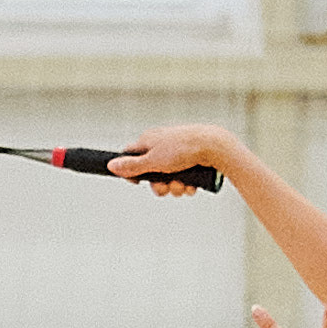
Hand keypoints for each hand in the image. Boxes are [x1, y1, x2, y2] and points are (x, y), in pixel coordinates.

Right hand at [111, 123, 235, 197]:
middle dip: (160, 185)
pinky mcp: (190, 161)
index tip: (136, 182)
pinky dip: (186, 184)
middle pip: (151, 173)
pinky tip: (193, 184)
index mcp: (149, 140)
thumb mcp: (153, 161)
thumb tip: (111, 166)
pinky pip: (183, 178)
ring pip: (168, 178)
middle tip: (167, 186)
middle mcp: (161, 146)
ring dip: (175, 187)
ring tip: (183, 184)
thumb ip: (132, 166)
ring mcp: (176, 154)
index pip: (131, 156)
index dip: (132, 172)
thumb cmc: (183, 149)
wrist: (214, 146)